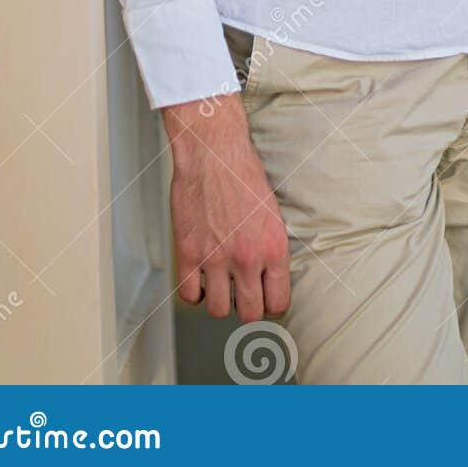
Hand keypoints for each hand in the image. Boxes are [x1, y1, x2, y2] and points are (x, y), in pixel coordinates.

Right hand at [162, 93, 289, 321]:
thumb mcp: (272, 213)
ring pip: (219, 311)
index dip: (271, 303)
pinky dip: (194, 292)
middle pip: (250, 314)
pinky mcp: (188, 253)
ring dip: (219, 301)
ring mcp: (215, 258)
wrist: (213, 153)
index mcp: (274, 248)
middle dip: (247, 307)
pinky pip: (190, 296)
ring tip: (220, 284)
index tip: (265, 298)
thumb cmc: (243, 174)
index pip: (279, 302)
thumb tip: (268, 277)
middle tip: (242, 293)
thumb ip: (271, 248)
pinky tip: (200, 278)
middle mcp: (247, 258)